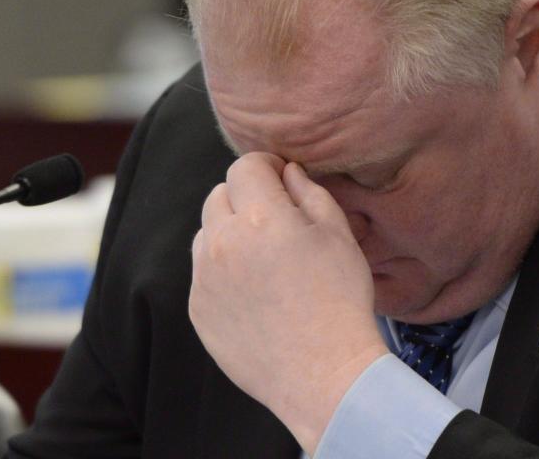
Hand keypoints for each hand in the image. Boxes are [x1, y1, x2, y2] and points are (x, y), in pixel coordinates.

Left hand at [189, 153, 388, 454]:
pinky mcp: (198, 310)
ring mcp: (205, 279)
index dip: (266, 166)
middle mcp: (224, 243)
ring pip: (206, 232)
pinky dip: (223, 269)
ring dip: (229, 231)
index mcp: (261, 218)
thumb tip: (288, 172)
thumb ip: (310, 193)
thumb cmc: (340, 300)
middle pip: (219, 195)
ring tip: (264, 255)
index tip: (282, 178)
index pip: (246, 166)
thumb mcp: (338, 236)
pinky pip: (203, 272)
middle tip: (276, 218)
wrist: (323, 373)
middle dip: (245, 196)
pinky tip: (256, 290)